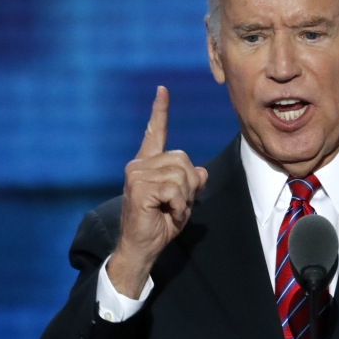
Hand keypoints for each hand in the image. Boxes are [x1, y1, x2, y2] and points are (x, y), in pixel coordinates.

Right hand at [107, 86, 208, 297]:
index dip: (159, 111)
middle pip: (183, 159)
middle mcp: (139, 165)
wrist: (142, 248)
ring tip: (170, 210)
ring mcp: (137, 174)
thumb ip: (190, 184)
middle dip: (189, 185)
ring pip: (180, 174)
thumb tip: (201, 172)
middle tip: (177, 204)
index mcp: (148, 165)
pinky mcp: (139, 187)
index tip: (162, 90)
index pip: (154, 132)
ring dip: (184, 197)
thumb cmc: (159, 224)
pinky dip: (179, 205)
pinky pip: (174, 188)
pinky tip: (168, 214)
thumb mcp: (182, 201)